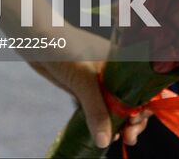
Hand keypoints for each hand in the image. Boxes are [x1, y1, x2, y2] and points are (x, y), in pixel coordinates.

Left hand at [29, 55, 151, 150]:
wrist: (34, 37)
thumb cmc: (63, 48)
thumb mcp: (83, 80)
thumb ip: (96, 111)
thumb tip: (105, 141)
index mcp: (121, 62)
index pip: (142, 88)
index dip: (144, 108)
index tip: (136, 124)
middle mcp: (113, 72)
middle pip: (132, 100)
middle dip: (134, 121)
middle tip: (129, 138)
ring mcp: (98, 80)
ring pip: (115, 106)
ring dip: (119, 124)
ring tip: (120, 139)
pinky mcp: (83, 87)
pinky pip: (99, 107)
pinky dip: (104, 121)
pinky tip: (106, 135)